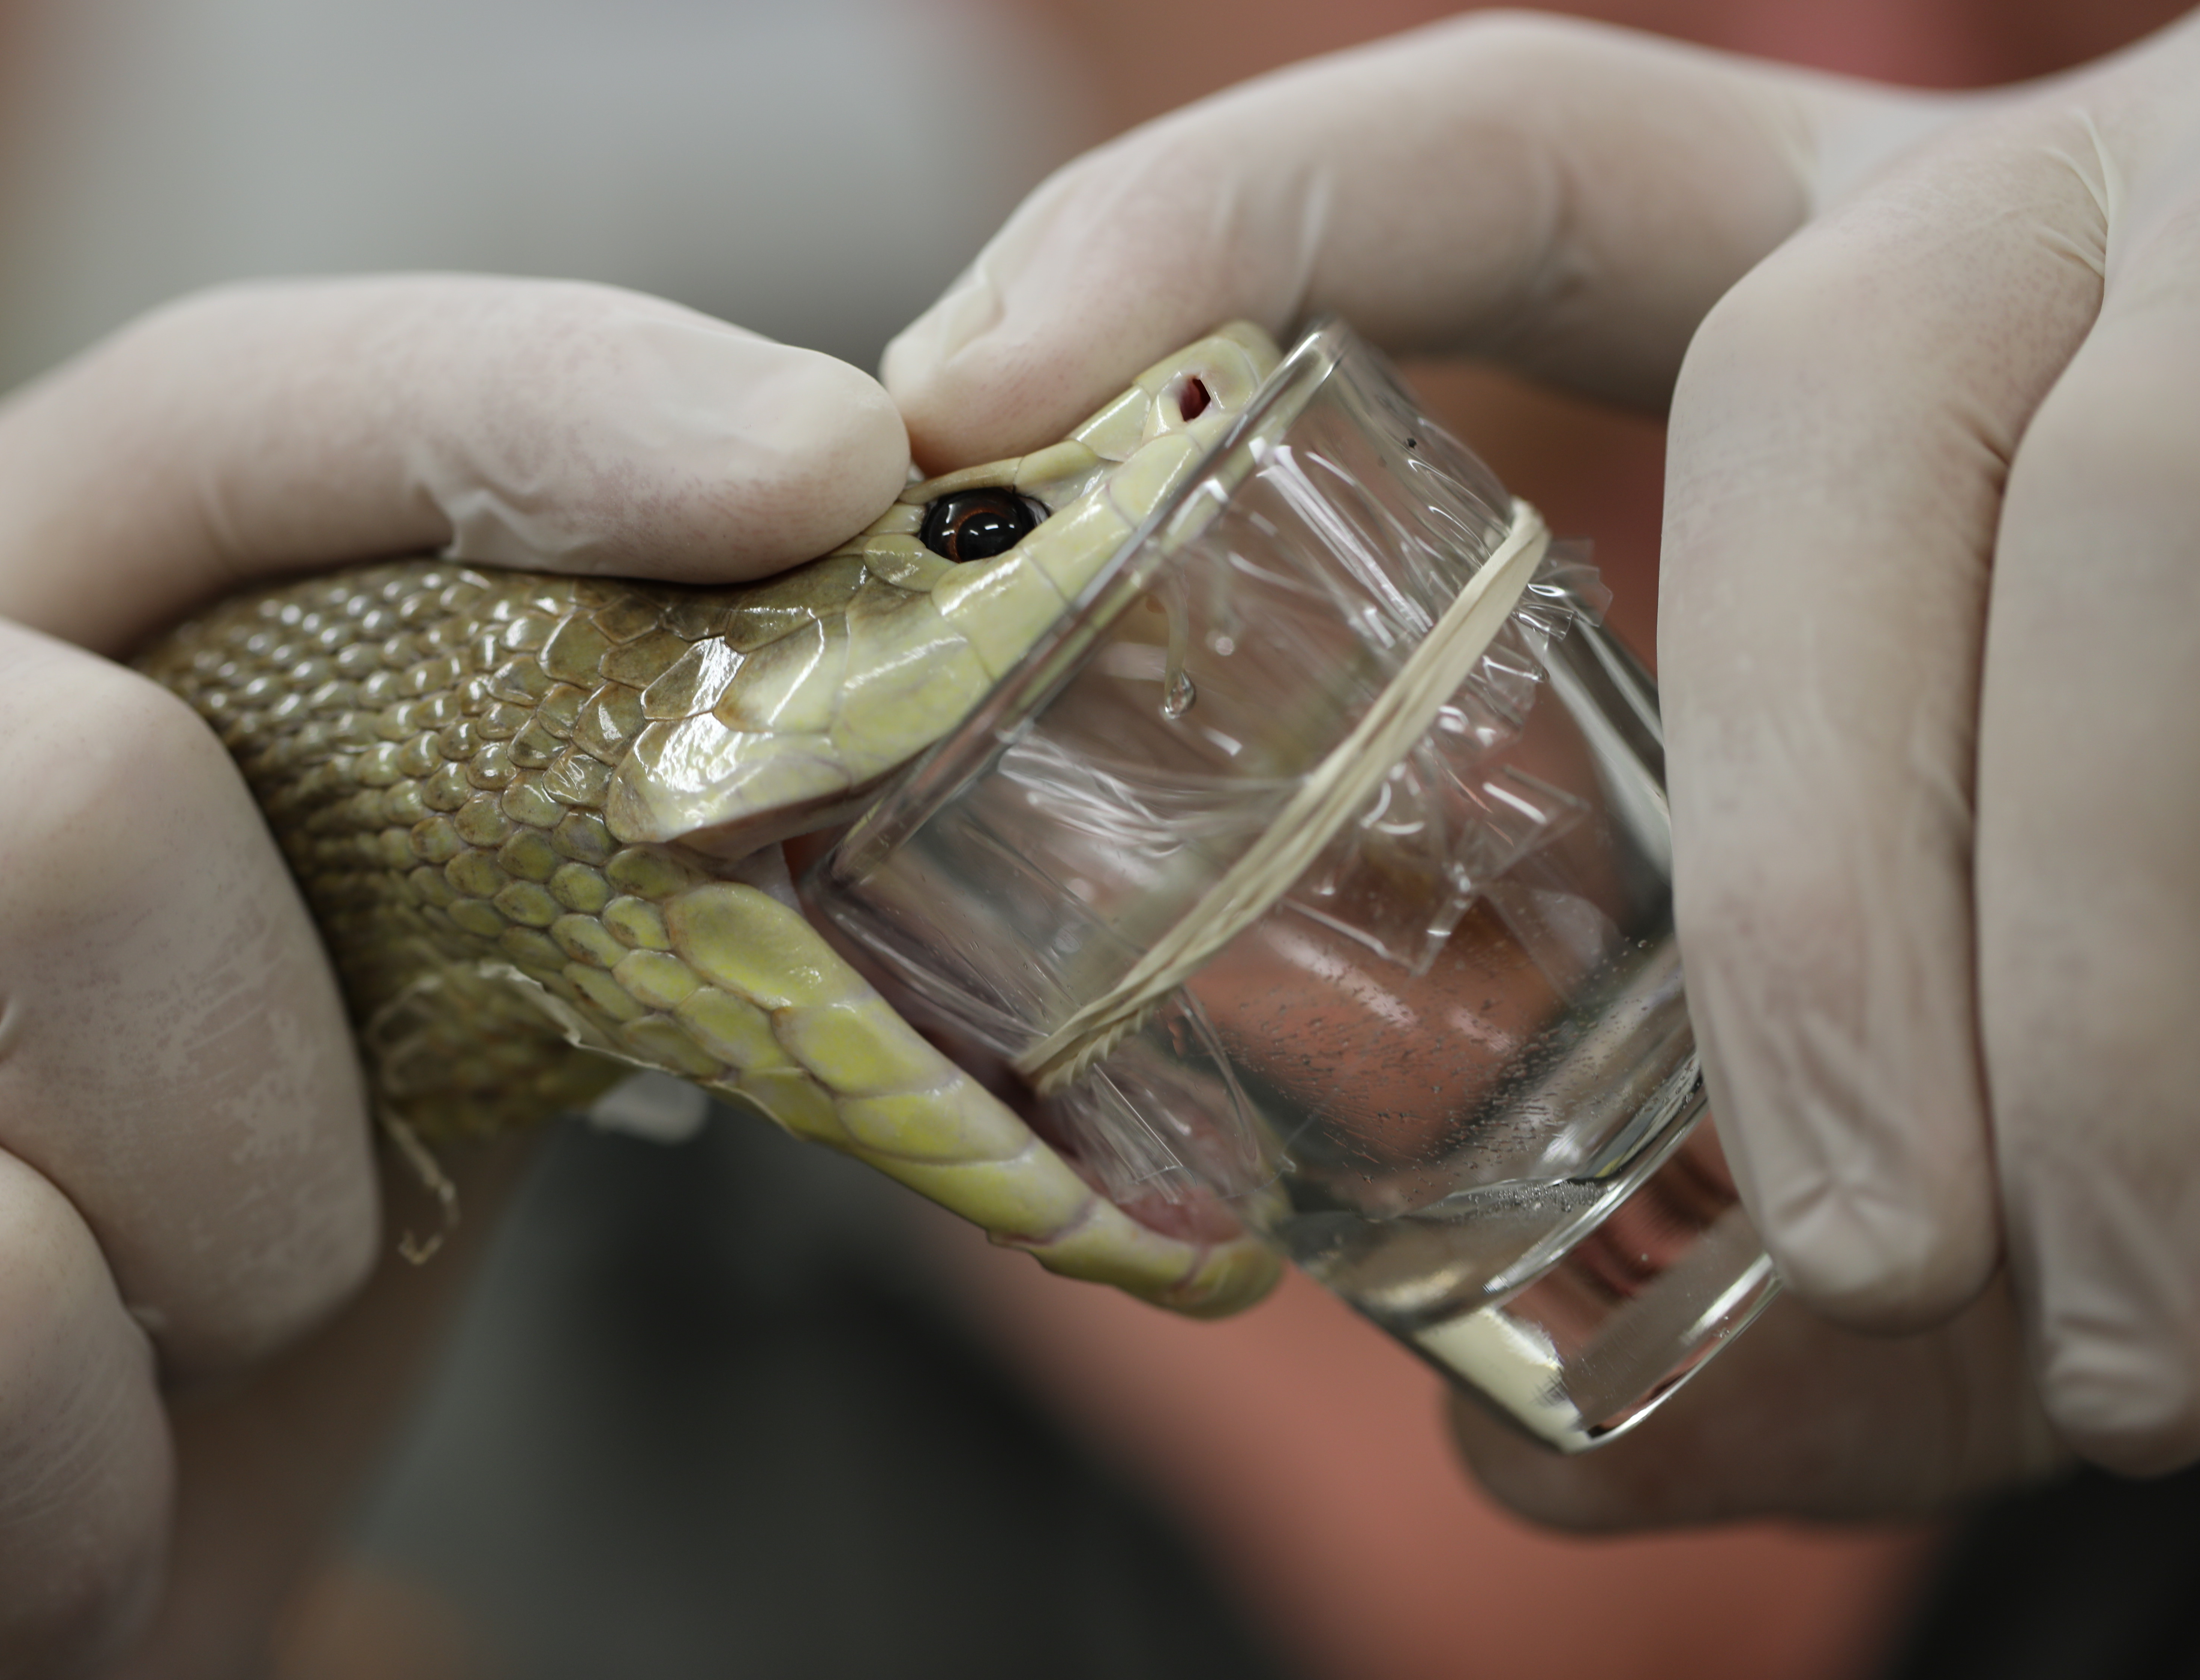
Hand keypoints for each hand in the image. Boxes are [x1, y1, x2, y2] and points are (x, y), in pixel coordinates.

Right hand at [0, 276, 904, 1674]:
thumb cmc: (76, 1267)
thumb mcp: (255, 1048)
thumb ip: (441, 919)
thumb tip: (769, 824)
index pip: (243, 414)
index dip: (544, 400)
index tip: (824, 455)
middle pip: (76, 836)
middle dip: (244, 1169)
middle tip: (205, 1288)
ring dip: (71, 1492)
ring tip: (23, 1479)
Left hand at [884, 9, 2199, 1512]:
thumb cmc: (2182, 898)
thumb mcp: (1976, 995)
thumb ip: (1762, 1204)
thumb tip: (1521, 1458)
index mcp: (1891, 306)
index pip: (1503, 159)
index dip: (1209, 216)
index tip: (962, 372)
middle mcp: (2089, 218)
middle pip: (1852, 427)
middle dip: (1837, 876)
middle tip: (1862, 1246)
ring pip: (2151, 557)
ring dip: (2125, 999)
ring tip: (2126, 1338)